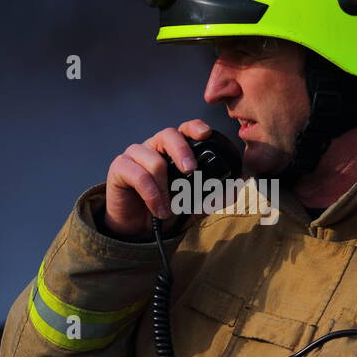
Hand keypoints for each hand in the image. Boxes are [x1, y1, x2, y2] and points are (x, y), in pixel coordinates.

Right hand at [102, 119, 212, 237]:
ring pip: (154, 160)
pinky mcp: (119, 167)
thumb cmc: (166, 210)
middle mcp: (154, 147)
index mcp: (173, 150)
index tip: (206, 133)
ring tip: (169, 209)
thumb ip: (214, 196)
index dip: (195, 127)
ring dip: (164, 189)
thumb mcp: (194, 206)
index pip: (185, 130)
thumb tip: (238, 186)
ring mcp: (135, 155)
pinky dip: (152, 195)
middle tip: (191, 170)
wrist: (138, 230)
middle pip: (168, 135)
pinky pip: (138, 175)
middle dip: (182, 151)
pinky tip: (158, 209)